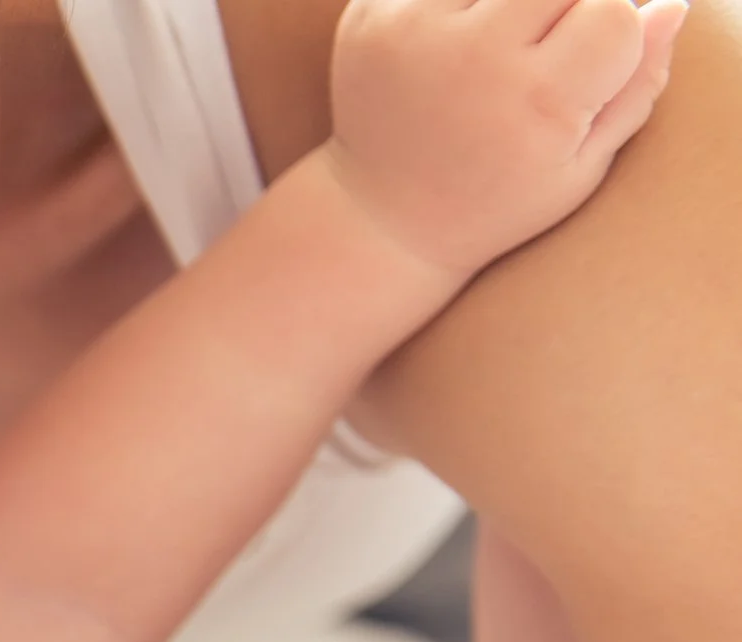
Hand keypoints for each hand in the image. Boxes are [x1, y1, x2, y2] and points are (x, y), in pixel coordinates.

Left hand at [329, 0, 686, 277]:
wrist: (379, 221)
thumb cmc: (496, 197)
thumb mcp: (579, 168)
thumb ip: (634, 85)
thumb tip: (669, 6)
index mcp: (534, 102)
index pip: (614, 14)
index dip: (615, 30)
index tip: (590, 62)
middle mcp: (470, 60)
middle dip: (567, 8)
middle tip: (545, 49)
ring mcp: (412, 32)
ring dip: (512, 5)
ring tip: (501, 46)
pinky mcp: (371, 16)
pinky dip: (463, 4)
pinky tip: (456, 40)